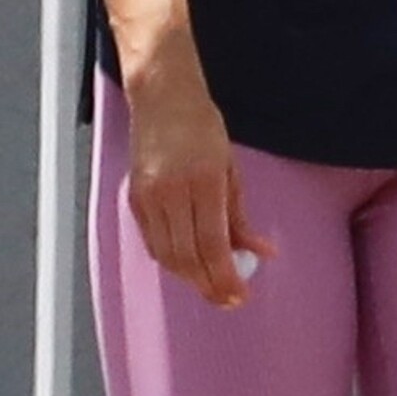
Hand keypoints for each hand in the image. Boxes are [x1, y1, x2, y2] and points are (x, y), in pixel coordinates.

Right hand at [125, 52, 278, 308]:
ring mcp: (149, 196)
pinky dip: (172, 260)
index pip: (212, 244)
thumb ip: (241, 216)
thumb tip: (262, 252)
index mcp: (203, 180)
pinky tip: (189, 262)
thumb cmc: (202, 127)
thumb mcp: (231, 168)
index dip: (226, 276)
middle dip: (209, 285)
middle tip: (229, 298)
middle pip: (188, 257)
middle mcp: (171, 191)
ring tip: (212, 284)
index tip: (241, 294)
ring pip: (167, 256)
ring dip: (191, 277)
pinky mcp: (134, 199)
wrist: (162, 97)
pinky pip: (153, 243)